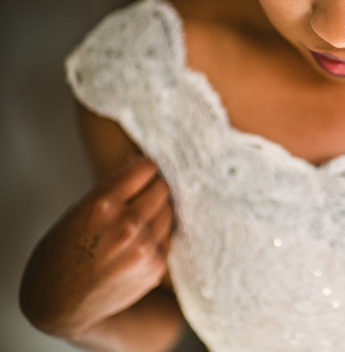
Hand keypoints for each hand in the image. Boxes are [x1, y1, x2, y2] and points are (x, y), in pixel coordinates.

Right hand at [20, 155, 173, 338]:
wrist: (58, 303)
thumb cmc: (63, 251)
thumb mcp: (80, 210)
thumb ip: (114, 185)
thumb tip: (139, 158)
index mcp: (104, 204)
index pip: (146, 168)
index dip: (143, 169)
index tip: (140, 173)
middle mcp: (128, 225)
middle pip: (162, 188)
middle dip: (152, 188)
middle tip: (140, 195)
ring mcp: (145, 248)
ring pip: (169, 211)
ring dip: (157, 211)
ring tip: (137, 219)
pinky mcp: (156, 267)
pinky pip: (168, 236)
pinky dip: (158, 234)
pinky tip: (139, 240)